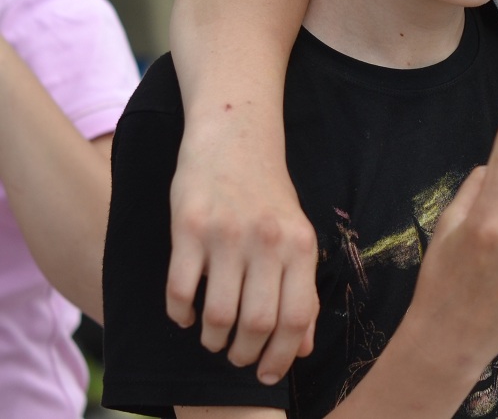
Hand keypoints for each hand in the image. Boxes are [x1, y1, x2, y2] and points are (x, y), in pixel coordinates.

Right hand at [167, 129, 319, 383]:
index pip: (298, 317)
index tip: (269, 374)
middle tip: (237, 357)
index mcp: (301, 246)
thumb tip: (302, 347)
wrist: (236, 138)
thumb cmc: (267, 195)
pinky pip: (181, 290)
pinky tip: (185, 315)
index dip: (283, 355)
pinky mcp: (189, 228)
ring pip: (218, 314)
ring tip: (213, 337)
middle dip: (245, 354)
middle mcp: (268, 241)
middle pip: (258, 323)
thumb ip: (302, 289)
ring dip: (212, 338)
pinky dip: (180, 314)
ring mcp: (227, 234)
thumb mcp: (297, 236)